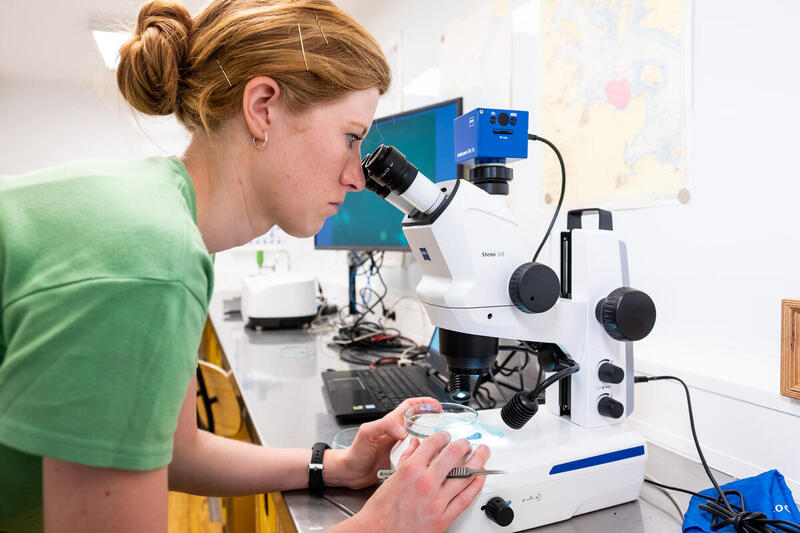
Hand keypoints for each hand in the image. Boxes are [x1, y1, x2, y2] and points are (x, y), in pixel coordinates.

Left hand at [325, 397, 438, 488]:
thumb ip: (384, 426)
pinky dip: (424, 454)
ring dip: (430, 436)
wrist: (350, 473)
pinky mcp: (399, 459)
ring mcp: (398, 446)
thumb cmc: (355, 452)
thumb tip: (402, 430)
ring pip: (418, 437)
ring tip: (441, 438)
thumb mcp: (367, 433)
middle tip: (443, 421)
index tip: (436, 405)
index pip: (409, 406)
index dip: (423, 403)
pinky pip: (415, 453)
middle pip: (417, 420)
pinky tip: (429, 458)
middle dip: (431, 418)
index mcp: (390, 423)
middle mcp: (396, 433)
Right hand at [348, 430, 490, 532]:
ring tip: (482, 454)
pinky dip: (475, 485)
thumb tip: (416, 445)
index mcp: (411, 470)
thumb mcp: (391, 478)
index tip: (445, 436)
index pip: (433, 444)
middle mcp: (426, 483)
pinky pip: (465, 498)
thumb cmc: (380, 510)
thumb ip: (406, 459)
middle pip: (453, 455)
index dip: (442, 436)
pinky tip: (479, 477)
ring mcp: (436, 501)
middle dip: (463, 445)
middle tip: (467, 443)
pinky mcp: (443, 518)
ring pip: (464, 475)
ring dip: (477, 461)